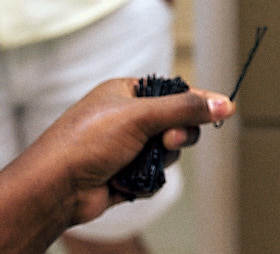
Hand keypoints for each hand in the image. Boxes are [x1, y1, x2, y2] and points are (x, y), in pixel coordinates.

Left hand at [20, 78, 233, 225]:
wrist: (55, 189)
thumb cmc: (86, 142)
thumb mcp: (140, 116)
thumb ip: (184, 109)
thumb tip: (223, 104)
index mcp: (126, 93)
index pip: (173, 91)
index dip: (197, 100)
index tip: (224, 108)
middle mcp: (127, 118)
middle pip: (176, 123)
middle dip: (176, 135)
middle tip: (169, 141)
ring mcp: (126, 147)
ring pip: (167, 152)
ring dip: (161, 160)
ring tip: (141, 163)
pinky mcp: (124, 173)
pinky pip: (155, 175)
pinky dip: (147, 180)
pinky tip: (128, 181)